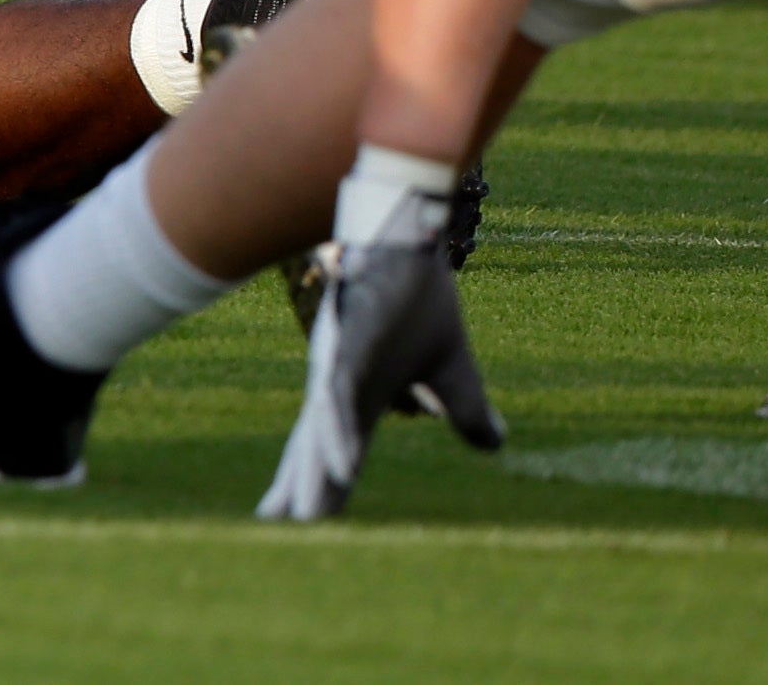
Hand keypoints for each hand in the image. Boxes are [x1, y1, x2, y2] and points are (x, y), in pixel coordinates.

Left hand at [257, 222, 501, 520]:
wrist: (409, 238)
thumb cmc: (418, 298)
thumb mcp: (453, 370)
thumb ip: (465, 410)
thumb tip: (493, 446)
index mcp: (363, 394)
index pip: (336, 450)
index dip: (321, 484)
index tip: (297, 524)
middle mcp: (340, 384)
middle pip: (315, 446)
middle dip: (299, 488)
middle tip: (274, 529)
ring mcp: (340, 365)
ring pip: (321, 429)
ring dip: (314, 474)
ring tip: (302, 518)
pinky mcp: (349, 345)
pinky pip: (342, 397)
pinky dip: (339, 433)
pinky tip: (338, 464)